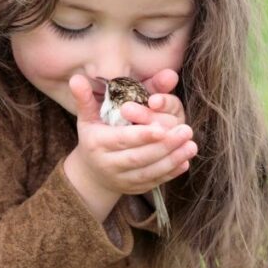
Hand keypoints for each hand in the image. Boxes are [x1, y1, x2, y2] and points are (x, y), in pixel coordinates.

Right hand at [64, 74, 195, 206]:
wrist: (91, 174)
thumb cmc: (93, 138)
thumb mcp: (86, 118)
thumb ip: (85, 99)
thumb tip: (76, 78)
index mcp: (98, 144)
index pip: (122, 140)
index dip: (142, 135)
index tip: (163, 127)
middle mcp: (109, 164)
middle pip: (139, 157)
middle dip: (164, 146)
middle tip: (186, 130)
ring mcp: (123, 179)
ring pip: (150, 171)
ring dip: (173, 159)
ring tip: (191, 145)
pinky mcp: (135, 189)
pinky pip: (155, 181)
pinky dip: (171, 173)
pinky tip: (185, 161)